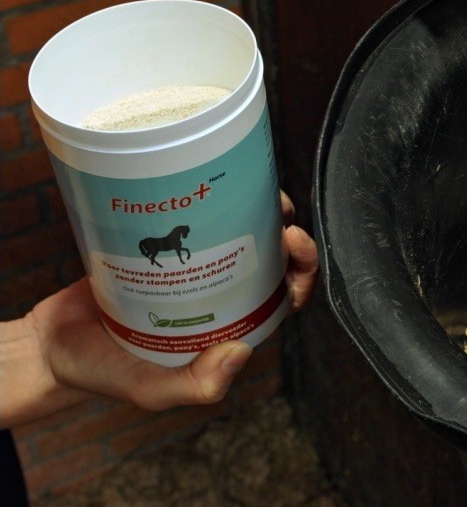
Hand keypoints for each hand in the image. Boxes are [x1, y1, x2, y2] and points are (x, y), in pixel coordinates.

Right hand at [0, 192, 317, 427]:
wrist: (52, 345)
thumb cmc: (106, 373)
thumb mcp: (152, 391)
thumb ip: (197, 385)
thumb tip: (241, 352)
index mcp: (233, 326)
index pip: (285, 296)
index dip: (301, 269)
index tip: (293, 241)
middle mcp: (223, 296)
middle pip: (273, 260)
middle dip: (287, 235)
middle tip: (279, 214)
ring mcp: (196, 270)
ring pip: (242, 235)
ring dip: (257, 212)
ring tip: (254, 191)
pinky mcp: (166, 248)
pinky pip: (199, 223)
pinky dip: (211, 205)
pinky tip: (210, 190)